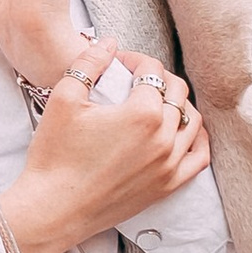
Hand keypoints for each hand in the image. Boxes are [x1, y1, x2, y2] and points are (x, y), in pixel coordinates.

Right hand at [0, 64, 211, 252]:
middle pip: (178, 92)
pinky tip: (182, 131)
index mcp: (143, 113)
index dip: (135, 59)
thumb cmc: (54, 156)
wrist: (53, 209)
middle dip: (158, 77)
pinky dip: (196, 139)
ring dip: (178, 104)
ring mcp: (169, 165)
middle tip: (136, 78)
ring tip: (157, 101)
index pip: (153, 71)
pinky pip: (198, 158)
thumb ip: (88, 62)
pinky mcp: (167, 186)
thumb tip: (108, 43)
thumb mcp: (63, 98)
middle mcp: (164, 138)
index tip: (119, 62)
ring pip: (192, 121)